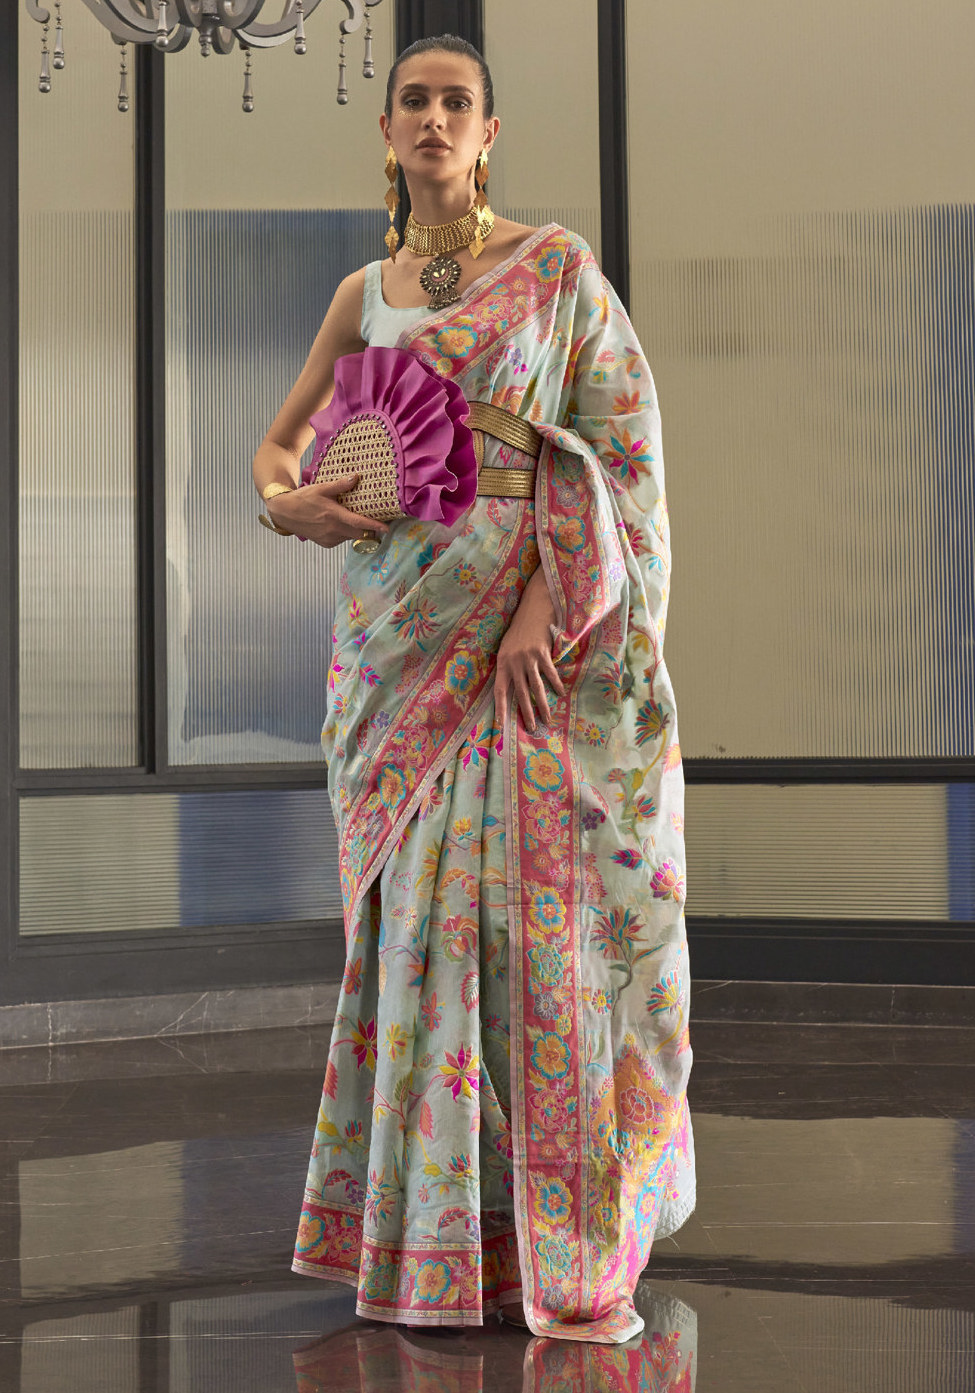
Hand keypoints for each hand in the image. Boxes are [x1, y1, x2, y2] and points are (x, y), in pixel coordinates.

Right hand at [267, 474, 388, 548]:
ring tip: (353, 519)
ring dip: (356, 531)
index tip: (387, 528)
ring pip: (351, 537)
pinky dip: (344, 533)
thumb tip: (356, 477)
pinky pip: (341, 539)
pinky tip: (339, 524)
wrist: (284, 512)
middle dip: (370, 530)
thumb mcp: (322, 488)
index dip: (375, 526)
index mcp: (335, 516)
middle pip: (360, 534)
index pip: (360, 524)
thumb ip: (340, 485)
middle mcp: (333, 530)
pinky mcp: (325, 543)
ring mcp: (329, 538)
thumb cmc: (303, 498)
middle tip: (378, 523)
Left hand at [494, 567, 565, 733]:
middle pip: (520, 694)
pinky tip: (560, 694)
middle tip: (532, 728)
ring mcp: (529, 659)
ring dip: (542, 705)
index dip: (500, 708)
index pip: (499, 690)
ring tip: (547, 719)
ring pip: (536, 688)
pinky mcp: (542, 654)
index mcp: (502, 663)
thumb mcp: (507, 648)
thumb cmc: (519, 631)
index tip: (500, 724)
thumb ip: (508, 666)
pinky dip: (556, 684)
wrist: (532, 610)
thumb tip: (510, 686)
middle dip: (526, 713)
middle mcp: (514, 663)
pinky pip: (550, 674)